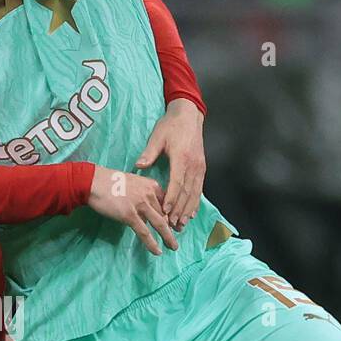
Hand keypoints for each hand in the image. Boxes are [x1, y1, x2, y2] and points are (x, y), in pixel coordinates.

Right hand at [87, 167, 178, 255]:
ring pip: (159, 224)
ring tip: (173, 247)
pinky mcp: (129, 215)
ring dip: (168, 237)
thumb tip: (147, 214)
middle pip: (166, 214)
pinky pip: (144, 232)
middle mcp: (149, 194)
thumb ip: (143, 196)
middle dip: (173, 228)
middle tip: (177, 238)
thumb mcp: (133, 184)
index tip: (176, 225)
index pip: (168, 202)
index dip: (173, 215)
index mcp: (152, 185)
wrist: (94, 182)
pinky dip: (152, 243)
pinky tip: (157, 251)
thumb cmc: (110, 182)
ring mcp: (140, 205)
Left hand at [135, 99, 205, 229]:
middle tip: (172, 225)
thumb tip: (139, 165)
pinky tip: (191, 213)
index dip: (172, 199)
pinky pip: (199, 188)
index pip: (177, 183)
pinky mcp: (201, 167)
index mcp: (181, 158)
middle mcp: (193, 165)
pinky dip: (196, 202)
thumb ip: (149, 153)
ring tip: (182, 224)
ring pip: (195, 193)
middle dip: (180, 210)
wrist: (188, 115)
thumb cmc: (171, 126)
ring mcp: (199, 167)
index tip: (165, 212)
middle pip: (187, 192)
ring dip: (188, 210)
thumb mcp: (157, 137)